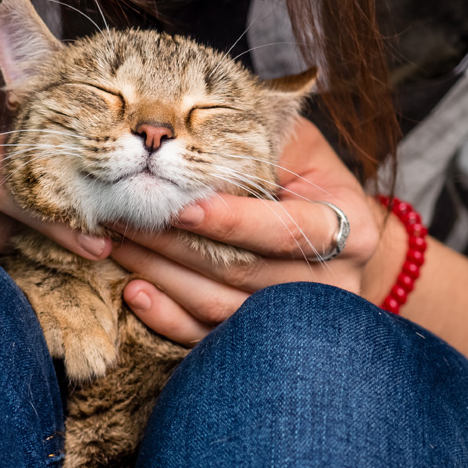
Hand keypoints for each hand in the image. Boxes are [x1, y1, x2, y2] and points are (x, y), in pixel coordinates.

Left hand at [110, 118, 397, 344]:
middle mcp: (330, 283)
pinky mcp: (262, 341)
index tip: (181, 206)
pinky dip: (167, 317)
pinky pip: (208, 338)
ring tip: (118, 245)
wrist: (334, 240)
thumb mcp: (300, 147)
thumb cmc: (308, 179)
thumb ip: (263, 139)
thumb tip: (197, 126)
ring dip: (162, 276)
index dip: (232, 221)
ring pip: (220, 307)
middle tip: (124, 216)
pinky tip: (134, 292)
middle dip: (176, 244)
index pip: (287, 230)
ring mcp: (296, 321)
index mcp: (349, 229)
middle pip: (243, 272)